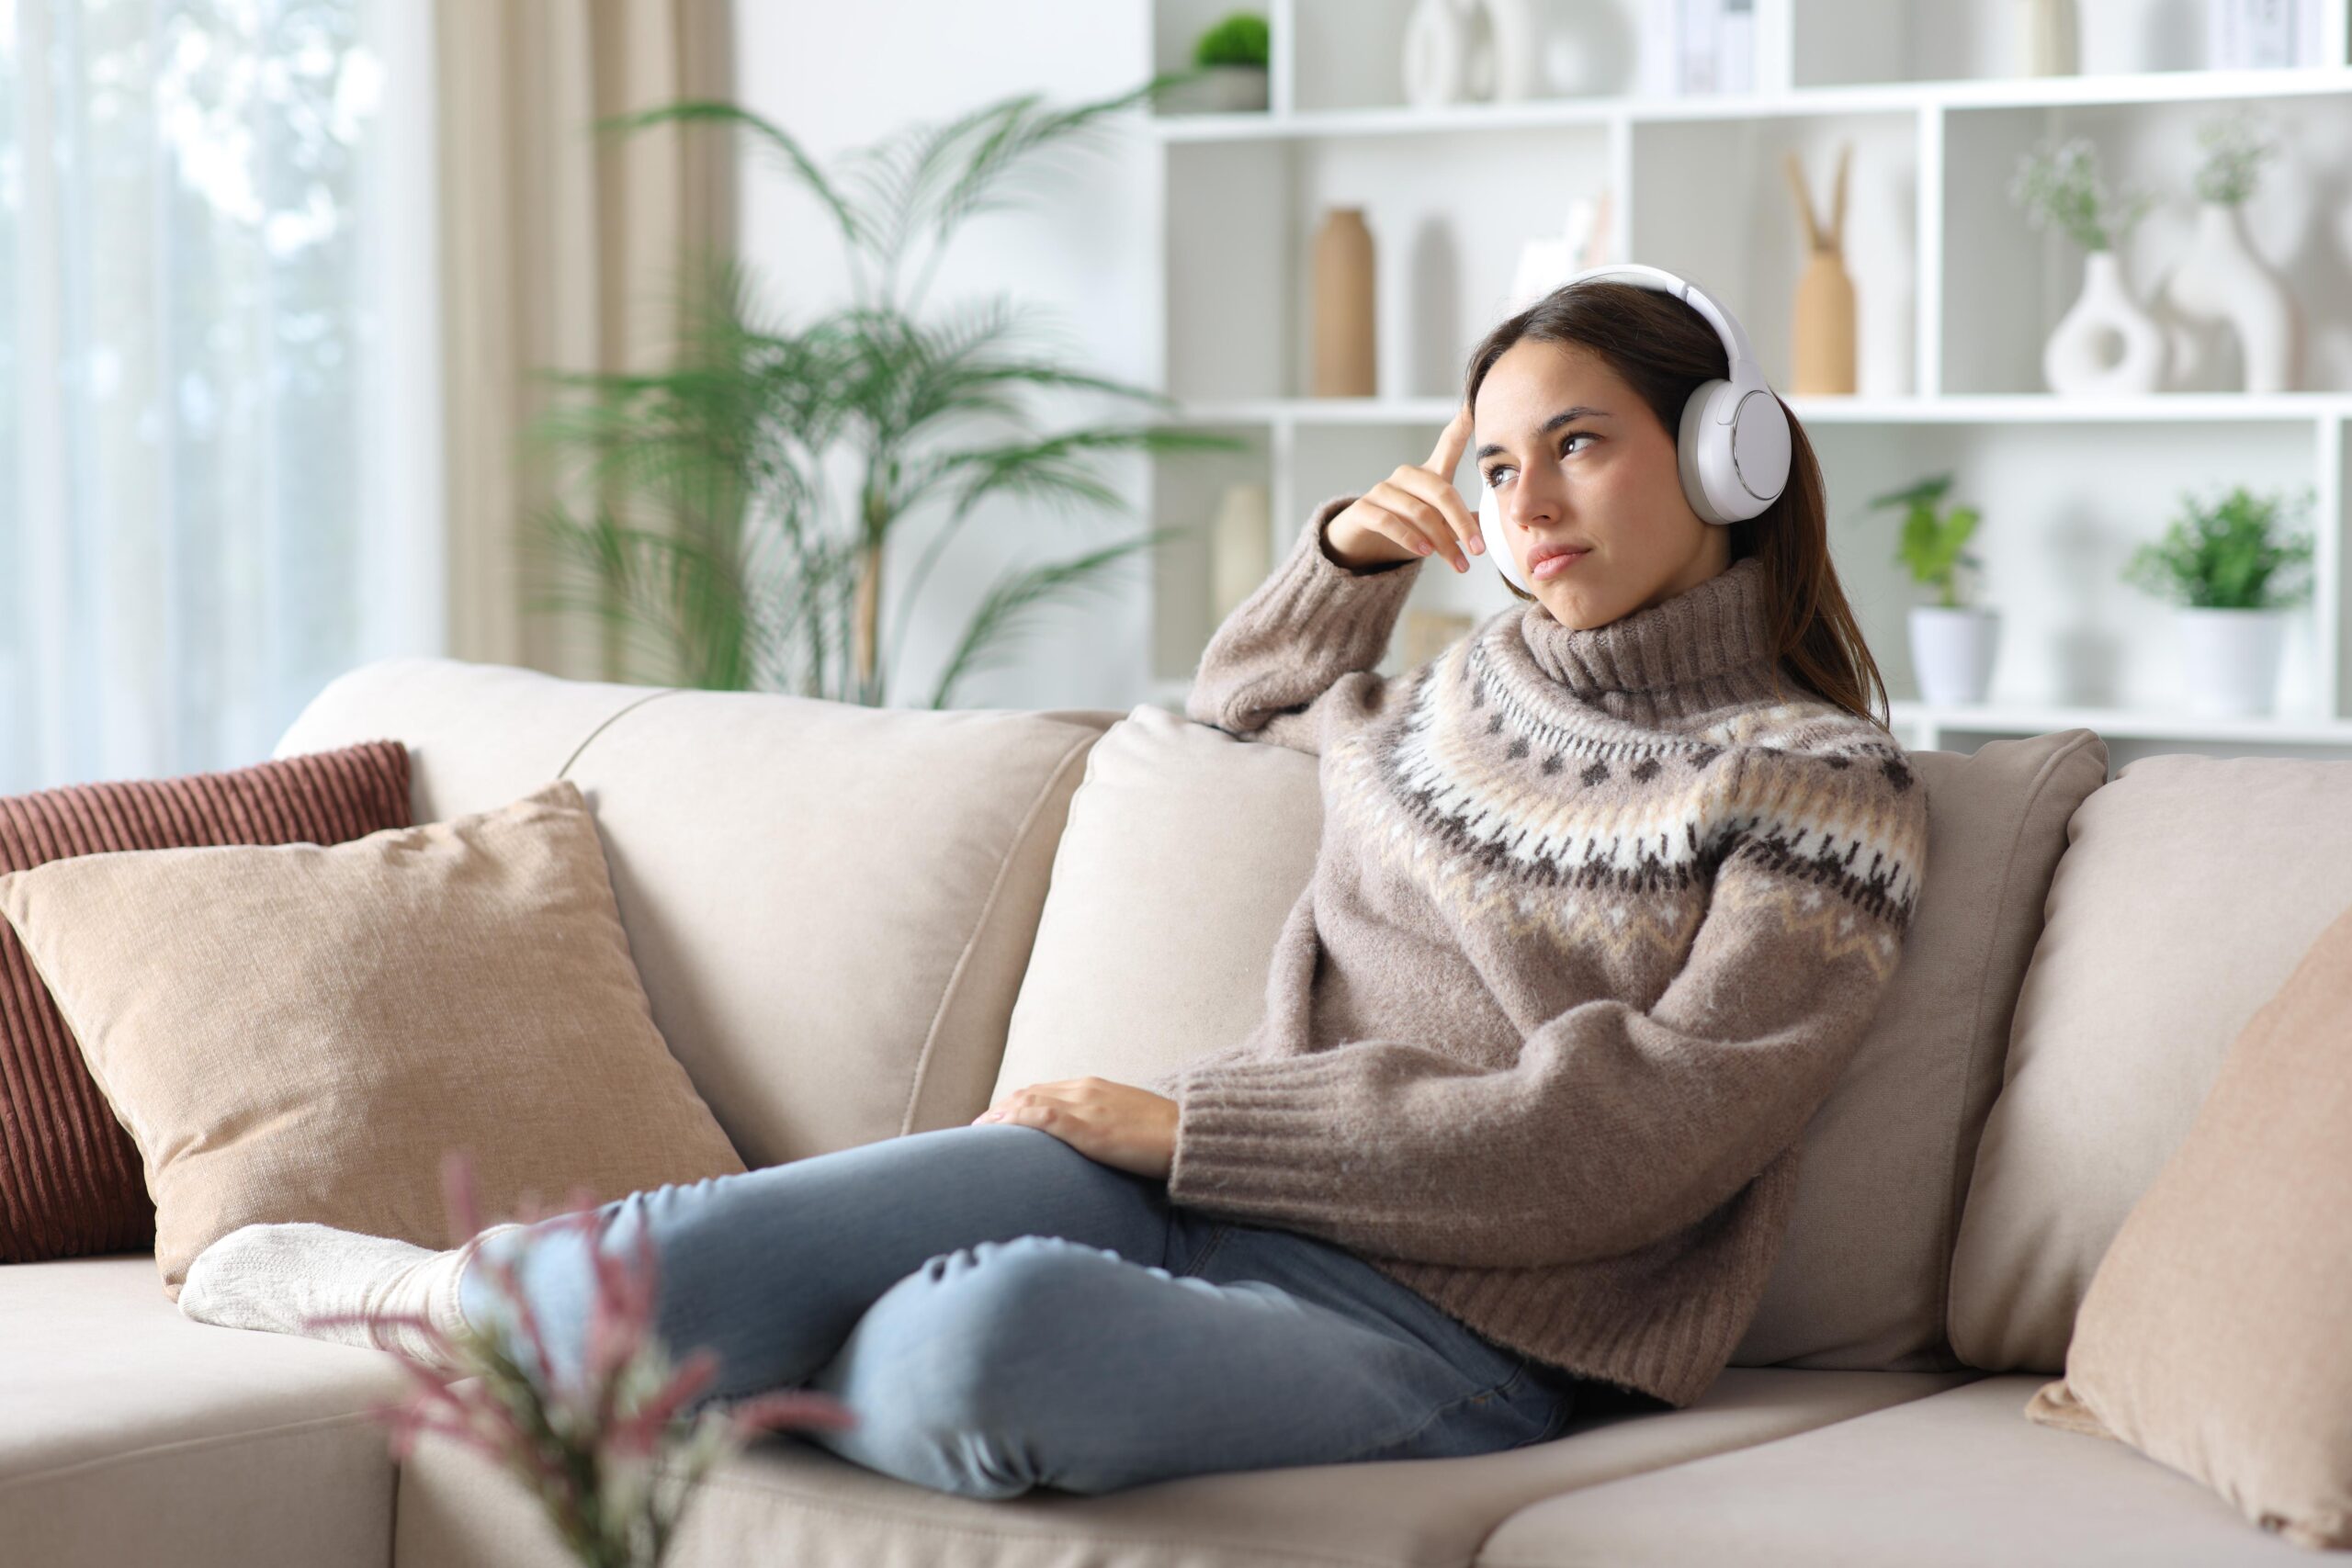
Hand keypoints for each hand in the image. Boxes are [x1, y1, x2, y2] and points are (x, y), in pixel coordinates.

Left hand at [970, 1076, 1177, 1181]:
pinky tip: (997, 1129)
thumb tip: (1090, 1141)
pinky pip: (1042, 1117)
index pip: (1044, 1090)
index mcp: (1095, 1087)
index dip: (1016, 1102)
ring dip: (998, 1114)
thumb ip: (1104, 1123)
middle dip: (1000, 1108)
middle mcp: (1085, 1090)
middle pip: (1029, 1093)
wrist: (1190, 1136)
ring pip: (1028, 1101)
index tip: (997, 1117)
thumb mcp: (1128, 1121)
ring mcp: (1086, 1107)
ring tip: (977, 1131)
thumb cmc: (1164, 1135)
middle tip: (977, 1127)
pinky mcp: (1088, 1128)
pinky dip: (1015, 1119)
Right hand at [1323, 401, 1482, 572]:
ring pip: (1419, 513)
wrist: (1361, 543)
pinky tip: (1424, 554)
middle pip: (1441, 491)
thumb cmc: (1407, 527)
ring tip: (1459, 564)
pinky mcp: (1363, 510)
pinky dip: (1409, 539)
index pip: (1449, 442)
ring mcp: (1383, 491)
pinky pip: (1390, 523)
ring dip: (1442, 543)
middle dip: (1463, 522)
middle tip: (1479, 549)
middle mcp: (1406, 476)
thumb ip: (1464, 519)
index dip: (1464, 422)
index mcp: (1429, 474)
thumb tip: (1499, 521)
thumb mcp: (1439, 523)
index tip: (1477, 401)